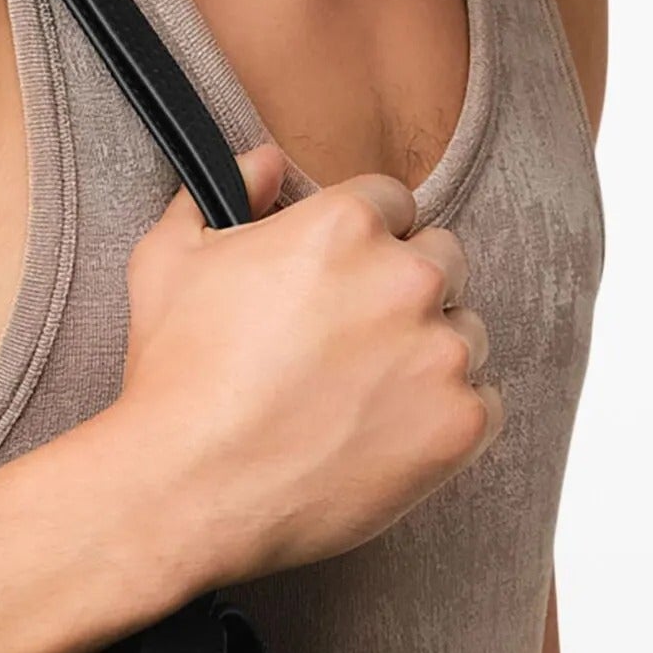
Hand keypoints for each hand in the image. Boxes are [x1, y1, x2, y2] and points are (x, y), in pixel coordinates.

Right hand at [107, 140, 502, 588]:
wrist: (187, 489)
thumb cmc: (174, 377)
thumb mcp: (168, 258)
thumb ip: (226, 190)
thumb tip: (266, 163)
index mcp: (346, 224)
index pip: (393, 205)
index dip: (361, 243)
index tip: (336, 284)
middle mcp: (408, 278)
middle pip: (442, 260)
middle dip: (403, 292)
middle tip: (348, 343)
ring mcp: (441, 354)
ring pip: (465, 333)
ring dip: (427, 355)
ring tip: (361, 396)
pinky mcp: (460, 424)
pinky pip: (483, 404)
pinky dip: (445, 417)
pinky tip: (385, 434)